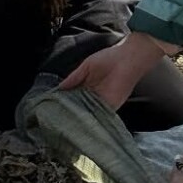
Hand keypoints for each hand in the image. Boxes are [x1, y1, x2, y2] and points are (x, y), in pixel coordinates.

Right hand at [58, 32, 179, 110]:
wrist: (128, 60)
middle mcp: (94, 95)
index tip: (53, 108)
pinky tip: (80, 122)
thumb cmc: (110, 58)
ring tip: (65, 123)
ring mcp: (102, 102)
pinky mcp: (110, 107)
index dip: (64, 102)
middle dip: (70, 112)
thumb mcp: (86, 67)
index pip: (73, 97)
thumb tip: (59, 88)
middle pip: (79, 107)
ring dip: (79, 117)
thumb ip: (73, 79)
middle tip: (56, 119)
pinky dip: (90, 119)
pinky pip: (98, 115)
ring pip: (88, 113)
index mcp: (88, 85)